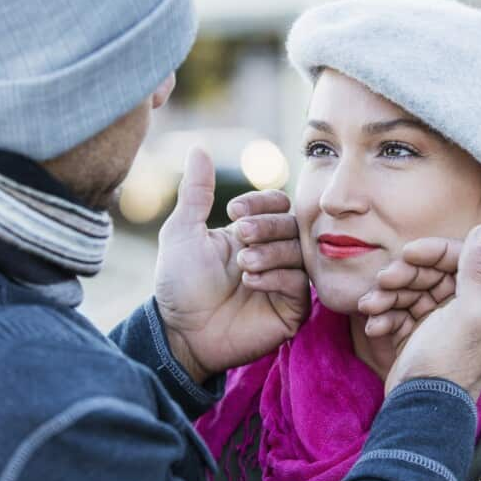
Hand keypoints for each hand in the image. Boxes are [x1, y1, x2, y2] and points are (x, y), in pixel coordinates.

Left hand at [153, 148, 309, 382]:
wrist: (180, 332)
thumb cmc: (178, 284)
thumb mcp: (182, 232)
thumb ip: (196, 193)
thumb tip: (198, 148)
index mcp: (251, 232)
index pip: (278, 204)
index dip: (261, 201)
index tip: (232, 210)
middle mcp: (272, 253)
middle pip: (292, 224)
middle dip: (267, 225)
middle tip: (240, 234)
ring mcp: (284, 281)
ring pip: (299, 251)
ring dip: (271, 251)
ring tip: (243, 263)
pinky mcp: (292, 309)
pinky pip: (301, 284)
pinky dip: (278, 277)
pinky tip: (252, 282)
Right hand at [383, 225, 480, 400]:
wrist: (424, 408)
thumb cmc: (452, 360)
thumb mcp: (470, 311)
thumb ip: (476, 269)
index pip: (460, 259)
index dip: (433, 252)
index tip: (407, 253)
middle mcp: (467, 307)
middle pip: (432, 274)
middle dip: (404, 277)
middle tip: (382, 281)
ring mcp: (441, 323)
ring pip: (411, 292)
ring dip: (387, 297)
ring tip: (370, 307)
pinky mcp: (419, 336)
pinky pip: (400, 314)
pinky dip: (385, 318)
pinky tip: (375, 328)